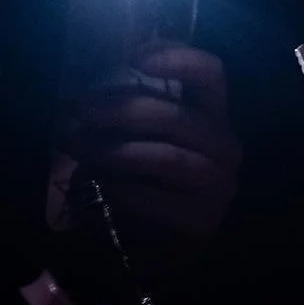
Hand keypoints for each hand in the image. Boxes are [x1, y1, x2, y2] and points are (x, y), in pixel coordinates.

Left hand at [50, 45, 239, 268]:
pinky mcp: (203, 220)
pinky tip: (100, 186)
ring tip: (78, 146)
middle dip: (122, 109)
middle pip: (179, 116)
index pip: (211, 74)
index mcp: (214, 117)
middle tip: (77, 108)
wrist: (152, 246)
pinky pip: (157, 198)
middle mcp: (226, 145)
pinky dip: (122, 189)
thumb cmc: (144, 181)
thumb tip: (89, 92)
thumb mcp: (138, 137)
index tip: (134, 58)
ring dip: (116, 150)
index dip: (178, 59)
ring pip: (168, 157)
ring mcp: (220, 184)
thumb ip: (130, 110)